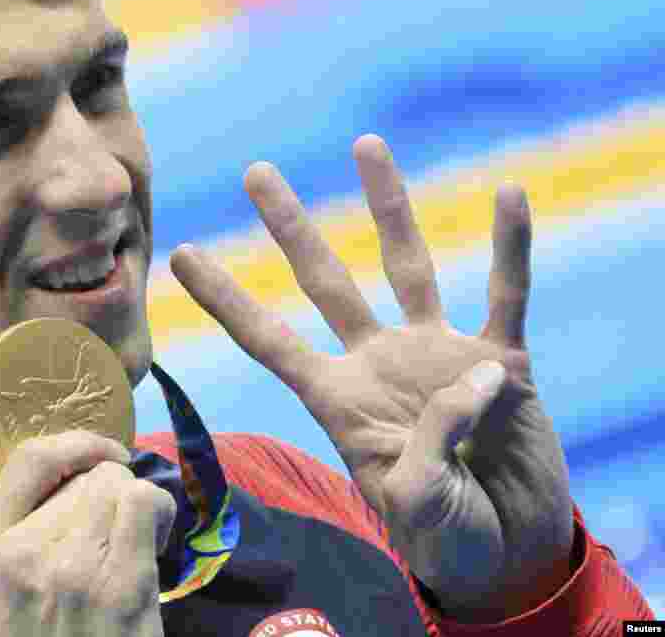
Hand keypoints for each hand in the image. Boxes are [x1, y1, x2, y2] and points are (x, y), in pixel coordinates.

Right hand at [0, 430, 176, 635]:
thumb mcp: (1, 592)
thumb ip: (18, 534)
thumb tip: (74, 475)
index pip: (29, 459)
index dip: (76, 444)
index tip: (102, 452)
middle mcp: (19, 553)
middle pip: (88, 475)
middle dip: (109, 495)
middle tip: (112, 536)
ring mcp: (71, 567)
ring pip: (121, 486)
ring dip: (137, 507)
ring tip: (133, 543)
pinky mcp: (120, 584)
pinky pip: (146, 505)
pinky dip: (159, 517)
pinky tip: (153, 546)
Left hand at [169, 135, 574, 621]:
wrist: (507, 549)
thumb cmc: (447, 539)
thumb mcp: (420, 507)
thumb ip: (432, 445)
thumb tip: (472, 377)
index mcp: (338, 400)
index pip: (269, 340)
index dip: (227, 299)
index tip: (183, 253)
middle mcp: (378, 363)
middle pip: (326, 281)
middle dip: (291, 228)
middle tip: (256, 171)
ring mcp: (438, 355)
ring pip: (407, 266)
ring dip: (389, 205)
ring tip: (365, 144)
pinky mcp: (501, 360)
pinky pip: (506, 292)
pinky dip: (511, 247)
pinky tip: (508, 194)